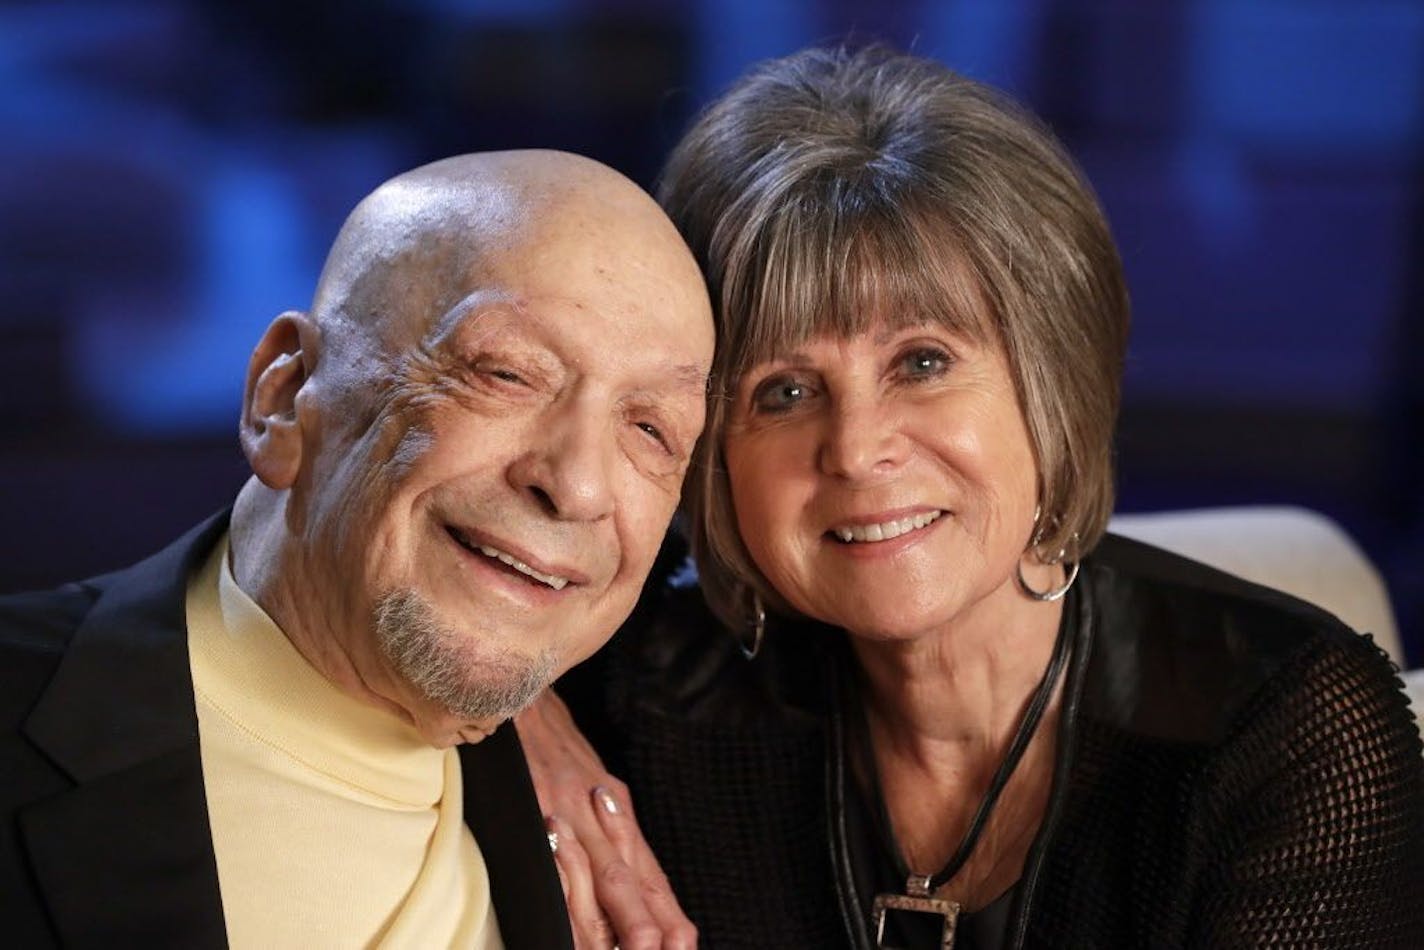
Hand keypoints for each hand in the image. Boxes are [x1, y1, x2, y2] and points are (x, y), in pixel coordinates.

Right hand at [517, 690, 697, 948]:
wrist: (523, 691)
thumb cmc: (555, 742)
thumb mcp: (593, 781)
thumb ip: (611, 829)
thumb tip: (633, 878)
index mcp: (618, 809)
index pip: (649, 873)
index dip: (667, 913)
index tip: (682, 943)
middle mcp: (601, 811)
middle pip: (630, 881)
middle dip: (648, 926)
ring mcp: (569, 808)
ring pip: (600, 874)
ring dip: (613, 922)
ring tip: (631, 948)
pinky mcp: (537, 801)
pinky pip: (554, 856)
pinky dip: (565, 891)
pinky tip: (567, 918)